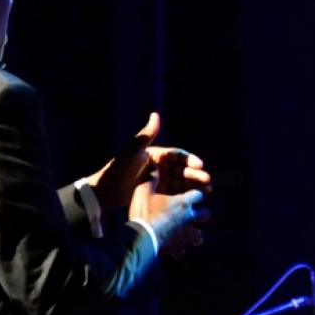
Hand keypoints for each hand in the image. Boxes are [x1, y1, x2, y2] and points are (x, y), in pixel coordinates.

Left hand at [87, 111, 210, 211]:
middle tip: (207, 182)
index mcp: (156, 154)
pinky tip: (194, 200)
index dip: (190, 161)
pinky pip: (173, 194)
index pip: (177, 156)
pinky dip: (183, 196)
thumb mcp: (134, 150)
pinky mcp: (156, 194)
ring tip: (206, 191)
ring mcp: (158, 181)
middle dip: (195, 175)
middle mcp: (159, 167)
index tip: (200, 165)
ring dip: (193, 186)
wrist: (107, 190)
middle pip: (182, 170)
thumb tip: (155, 114)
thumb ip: (146, 134)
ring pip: (180, 183)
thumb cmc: (119, 168)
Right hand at [130, 179, 208, 256]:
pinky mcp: (179, 248)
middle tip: (192, 216)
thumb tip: (155, 167)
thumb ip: (152, 179)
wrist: (142, 238)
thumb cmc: (144, 212)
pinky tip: (174, 250)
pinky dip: (180, 249)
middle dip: (200, 215)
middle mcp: (189, 218)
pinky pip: (183, 250)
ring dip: (195, 235)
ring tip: (188, 235)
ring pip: (199, 236)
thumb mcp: (144, 191)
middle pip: (205, 215)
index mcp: (184, 202)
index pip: (198, 195)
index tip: (191, 196)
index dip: (195, 195)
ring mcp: (186, 235)